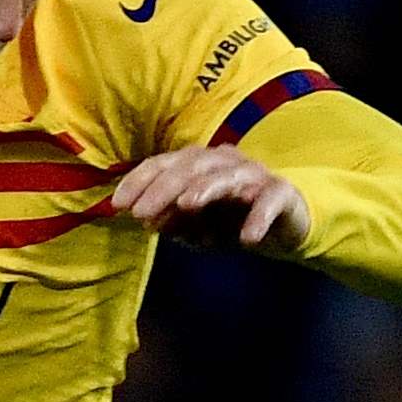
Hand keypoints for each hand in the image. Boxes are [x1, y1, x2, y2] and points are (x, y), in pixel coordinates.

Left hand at [113, 146, 307, 254]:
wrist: (284, 226)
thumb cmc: (232, 220)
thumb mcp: (196, 227)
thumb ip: (173, 221)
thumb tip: (148, 220)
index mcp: (201, 164)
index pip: (166, 163)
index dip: (140, 180)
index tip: (118, 204)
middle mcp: (226, 162)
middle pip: (193, 164)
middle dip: (165, 187)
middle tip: (142, 213)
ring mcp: (255, 175)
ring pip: (229, 175)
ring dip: (207, 188)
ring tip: (187, 205)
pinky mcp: (282, 193)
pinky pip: (270, 201)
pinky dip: (258, 218)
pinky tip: (246, 239)